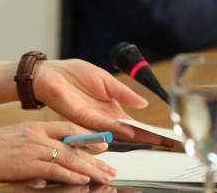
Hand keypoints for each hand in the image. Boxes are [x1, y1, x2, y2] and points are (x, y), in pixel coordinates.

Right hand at [0, 121, 116, 183]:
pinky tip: (83, 180)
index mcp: (35, 126)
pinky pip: (54, 170)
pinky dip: (71, 176)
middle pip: (73, 145)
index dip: (88, 135)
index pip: (68, 127)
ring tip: (105, 177)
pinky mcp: (26, 164)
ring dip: (90, 169)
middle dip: (95, 158)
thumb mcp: (15, 139)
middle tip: (111, 167)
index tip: (103, 143)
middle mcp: (37, 135)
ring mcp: (32, 149)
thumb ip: (34, 147)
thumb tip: (47, 169)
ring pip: (69, 158)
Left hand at [34, 59, 168, 144]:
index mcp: (112, 108)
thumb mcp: (106, 80)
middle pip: (127, 131)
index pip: (133, 123)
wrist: (52, 73)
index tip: (163, 136)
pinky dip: (114, 129)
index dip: (147, 129)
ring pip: (116, 132)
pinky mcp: (82, 118)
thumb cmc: (76, 74)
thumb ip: (124, 93)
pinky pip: (100, 126)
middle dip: (144, 137)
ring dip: (132, 135)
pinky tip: (126, 130)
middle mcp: (104, 117)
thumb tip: (144, 103)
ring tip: (148, 138)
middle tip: (162, 142)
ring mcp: (94, 120)